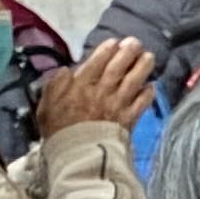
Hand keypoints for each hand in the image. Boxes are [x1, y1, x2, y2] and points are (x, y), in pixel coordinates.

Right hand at [34, 38, 156, 132]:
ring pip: (133, 81)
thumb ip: (56, 84)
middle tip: (136, 43)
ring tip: (149, 57)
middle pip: (118, 67)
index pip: (97, 62)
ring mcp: (117, 105)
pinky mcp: (128, 120)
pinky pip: (141, 103)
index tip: (115, 42)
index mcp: (80, 86)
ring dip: (142, 67)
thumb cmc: (58, 130)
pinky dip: (148, 94)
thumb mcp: (47, 104)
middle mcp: (101, 92)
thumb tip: (66, 70)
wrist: (76, 155)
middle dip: (128, 52)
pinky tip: (152, 86)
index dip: (107, 50)